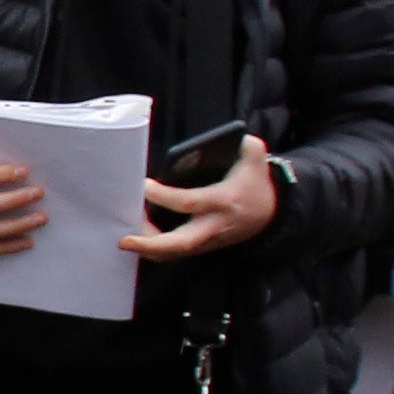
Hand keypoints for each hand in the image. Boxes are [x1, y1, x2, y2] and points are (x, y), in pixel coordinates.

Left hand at [131, 131, 278, 259]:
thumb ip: (243, 144)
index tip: (143, 185)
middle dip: (151, 245)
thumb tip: (227, 139)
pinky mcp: (200, 248)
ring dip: (146, 249)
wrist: (270, 213)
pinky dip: (152, 250)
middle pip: (180, 243)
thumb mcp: (254, 156)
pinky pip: (173, 254)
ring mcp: (206, 241)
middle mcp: (213, 225)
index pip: (189, 202)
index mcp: (224, 201)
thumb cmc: (255, 181)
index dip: (163, 196)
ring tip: (124, 235)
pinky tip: (135, 238)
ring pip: (173, 254)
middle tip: (123, 241)